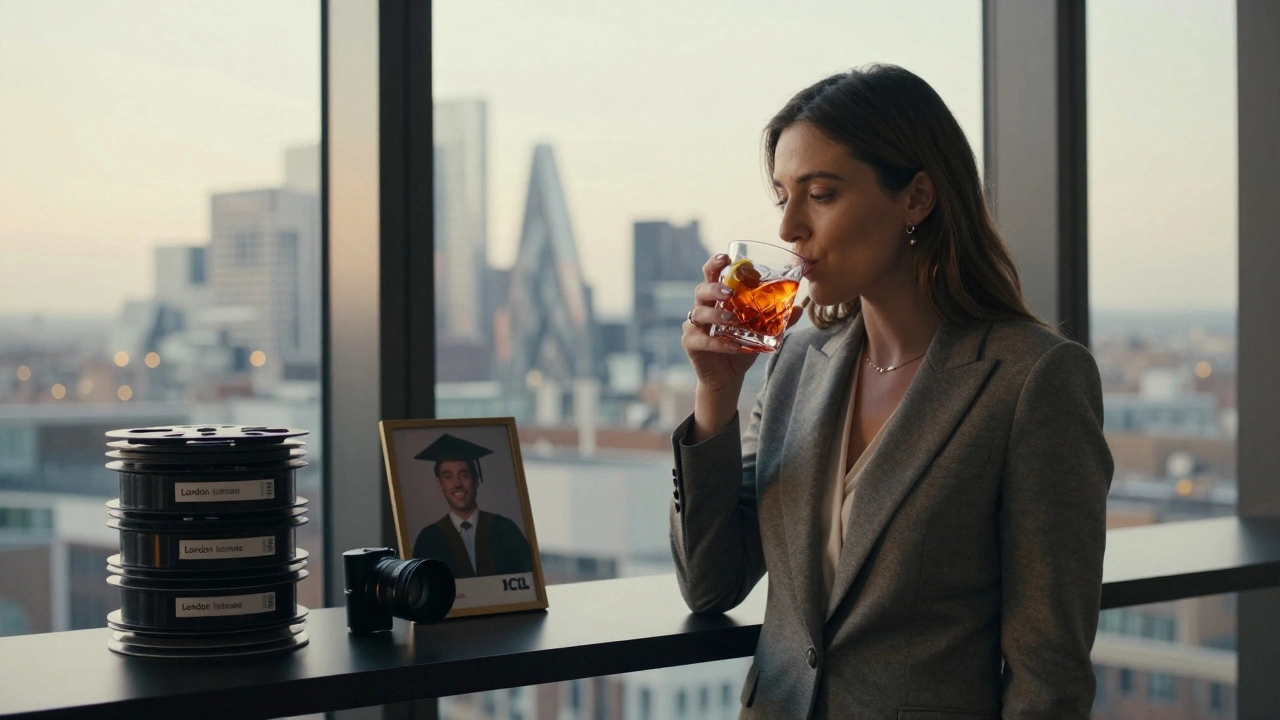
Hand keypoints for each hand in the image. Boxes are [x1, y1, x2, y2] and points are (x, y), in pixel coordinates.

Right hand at [682, 254, 804, 394]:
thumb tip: (798, 309)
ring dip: (715, 314)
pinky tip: (736, 346)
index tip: (726, 257)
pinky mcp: (691, 344)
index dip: (715, 264)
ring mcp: (693, 326)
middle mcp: (702, 308)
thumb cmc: (740, 347)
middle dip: (713, 288)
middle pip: (701, 290)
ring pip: (699, 314)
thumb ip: (776, 320)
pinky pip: (704, 341)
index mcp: (716, 299)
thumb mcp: (760, 332)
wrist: (727, 377)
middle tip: (729, 291)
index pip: (712, 275)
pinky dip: (720, 343)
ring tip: (730, 319)